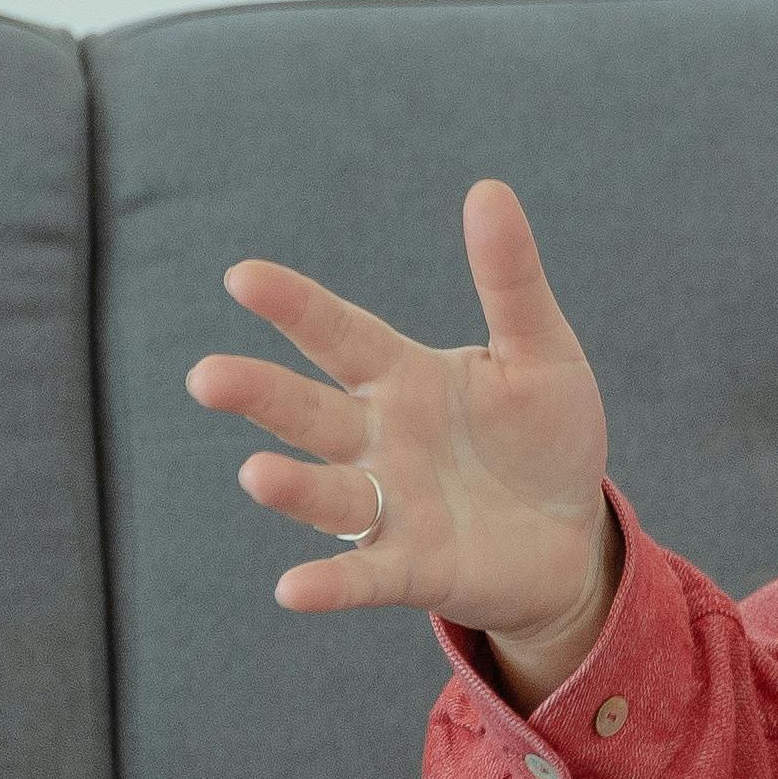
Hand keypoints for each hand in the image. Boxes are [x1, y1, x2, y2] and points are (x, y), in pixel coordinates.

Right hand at [188, 177, 620, 689]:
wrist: (573, 535)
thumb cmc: (544, 434)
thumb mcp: (540, 351)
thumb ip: (509, 279)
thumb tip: (488, 188)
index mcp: (402, 377)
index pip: (338, 334)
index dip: (294, 306)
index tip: (242, 276)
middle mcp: (378, 439)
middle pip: (309, 412)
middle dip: (258, 395)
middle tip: (204, 377)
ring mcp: (389, 505)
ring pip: (327, 491)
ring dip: (289, 486)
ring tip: (254, 472)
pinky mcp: (413, 568)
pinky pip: (365, 574)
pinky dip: (330, 583)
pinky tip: (292, 589)